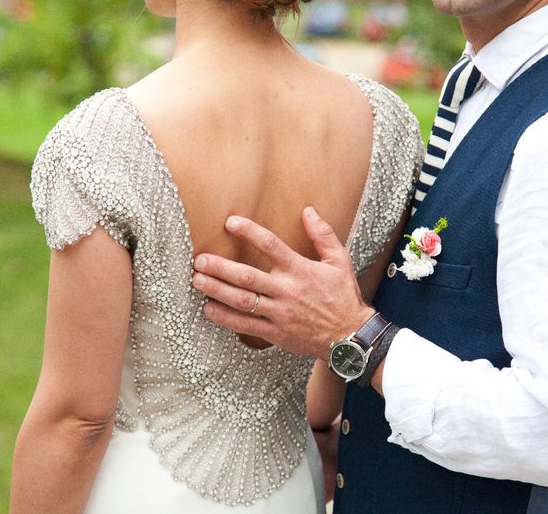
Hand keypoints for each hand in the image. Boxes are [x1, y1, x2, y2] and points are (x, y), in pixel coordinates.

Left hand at [191, 206, 375, 359]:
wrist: (350, 336)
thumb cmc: (344, 296)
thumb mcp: (340, 261)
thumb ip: (323, 235)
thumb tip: (308, 211)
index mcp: (300, 270)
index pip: (271, 245)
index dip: (249, 232)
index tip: (230, 222)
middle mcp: (287, 291)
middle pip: (247, 276)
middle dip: (220, 267)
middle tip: (200, 259)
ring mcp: (279, 313)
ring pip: (242, 301)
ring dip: (217, 290)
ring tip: (197, 280)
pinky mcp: (275, 333)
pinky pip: (245, 325)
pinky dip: (224, 317)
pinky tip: (208, 309)